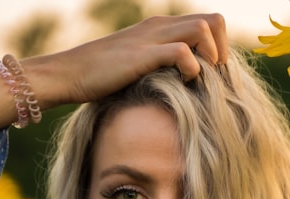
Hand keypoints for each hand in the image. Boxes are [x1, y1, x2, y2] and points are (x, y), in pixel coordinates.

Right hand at [0, 14, 226, 136]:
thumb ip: (157, 68)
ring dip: (211, 56)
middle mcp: (159, 26)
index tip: (213, 75)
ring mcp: (151, 38)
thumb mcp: (135, 68)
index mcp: (159, 28)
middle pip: (213, 21)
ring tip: (202, 80)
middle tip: (213, 78)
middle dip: (222, 49)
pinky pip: (181, 53)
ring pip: (203, 28)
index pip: (207, 23)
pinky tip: (184, 83)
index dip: (219, 47)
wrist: (67, 75)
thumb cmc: (98, 79)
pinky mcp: (142, 55)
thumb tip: (180, 87)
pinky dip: (191, 68)